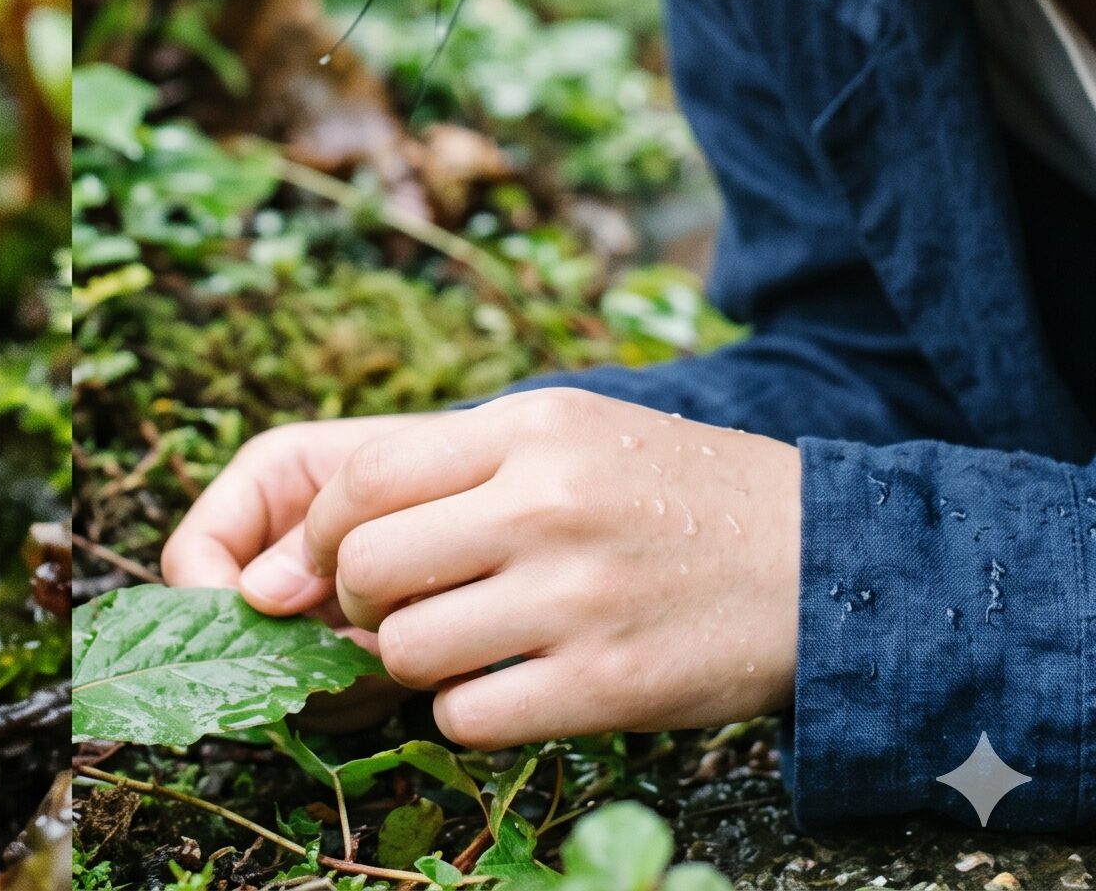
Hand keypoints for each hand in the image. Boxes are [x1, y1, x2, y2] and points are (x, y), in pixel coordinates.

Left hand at [162, 389, 799, 748]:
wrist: (821, 561)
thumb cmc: (669, 491)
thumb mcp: (570, 431)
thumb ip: (459, 462)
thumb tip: (328, 521)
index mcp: (530, 427)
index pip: (365, 478)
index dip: (321, 529)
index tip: (324, 558)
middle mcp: (546, 502)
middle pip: (370, 564)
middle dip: (354, 598)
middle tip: (386, 609)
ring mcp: (577, 595)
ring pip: (407, 649)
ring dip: (410, 661)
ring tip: (455, 648)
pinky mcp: (609, 684)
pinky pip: (469, 716)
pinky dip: (465, 713)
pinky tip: (501, 690)